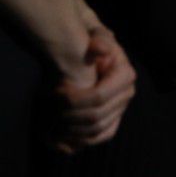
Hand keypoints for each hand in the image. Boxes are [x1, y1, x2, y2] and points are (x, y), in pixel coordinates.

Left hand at [54, 28, 135, 152]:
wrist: (93, 56)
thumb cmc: (91, 44)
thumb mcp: (96, 36)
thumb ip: (99, 39)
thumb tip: (98, 48)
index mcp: (126, 75)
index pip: (99, 97)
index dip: (74, 100)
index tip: (54, 92)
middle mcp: (127, 94)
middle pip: (96, 116)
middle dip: (69, 116)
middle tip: (47, 110)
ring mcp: (121, 109)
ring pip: (96, 130)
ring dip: (71, 130)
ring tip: (50, 121)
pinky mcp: (113, 120)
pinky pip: (99, 137)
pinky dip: (80, 140)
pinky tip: (61, 135)